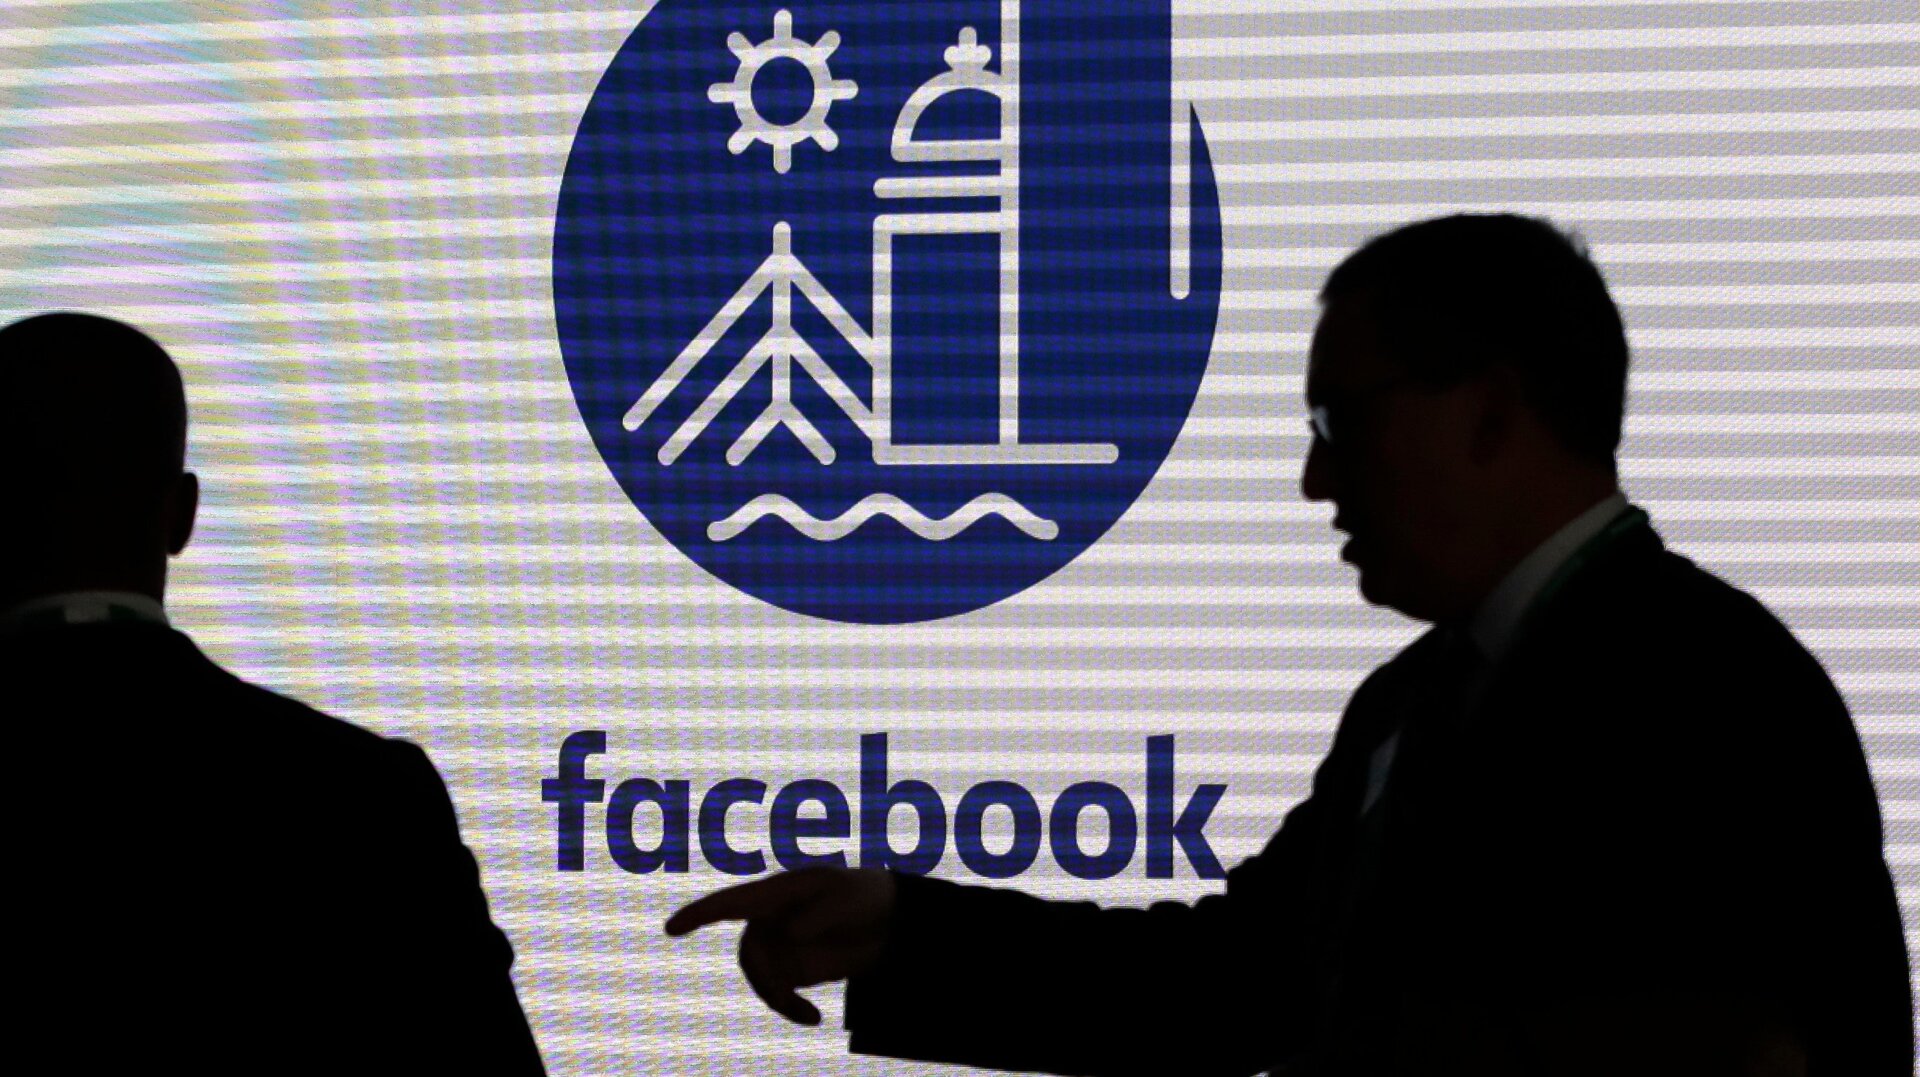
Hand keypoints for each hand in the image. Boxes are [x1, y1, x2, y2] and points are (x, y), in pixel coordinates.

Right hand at [664, 867, 896, 1025]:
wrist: (887, 922)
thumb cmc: (862, 896)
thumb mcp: (846, 897)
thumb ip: (819, 913)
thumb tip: (791, 934)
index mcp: (776, 894)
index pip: (731, 903)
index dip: (699, 915)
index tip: (672, 928)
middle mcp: (769, 920)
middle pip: (749, 953)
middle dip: (765, 979)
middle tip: (791, 1000)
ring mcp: (778, 946)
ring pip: (760, 978)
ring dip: (778, 998)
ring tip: (807, 1014)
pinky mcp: (792, 969)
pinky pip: (778, 993)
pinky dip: (790, 1009)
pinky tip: (814, 1019)